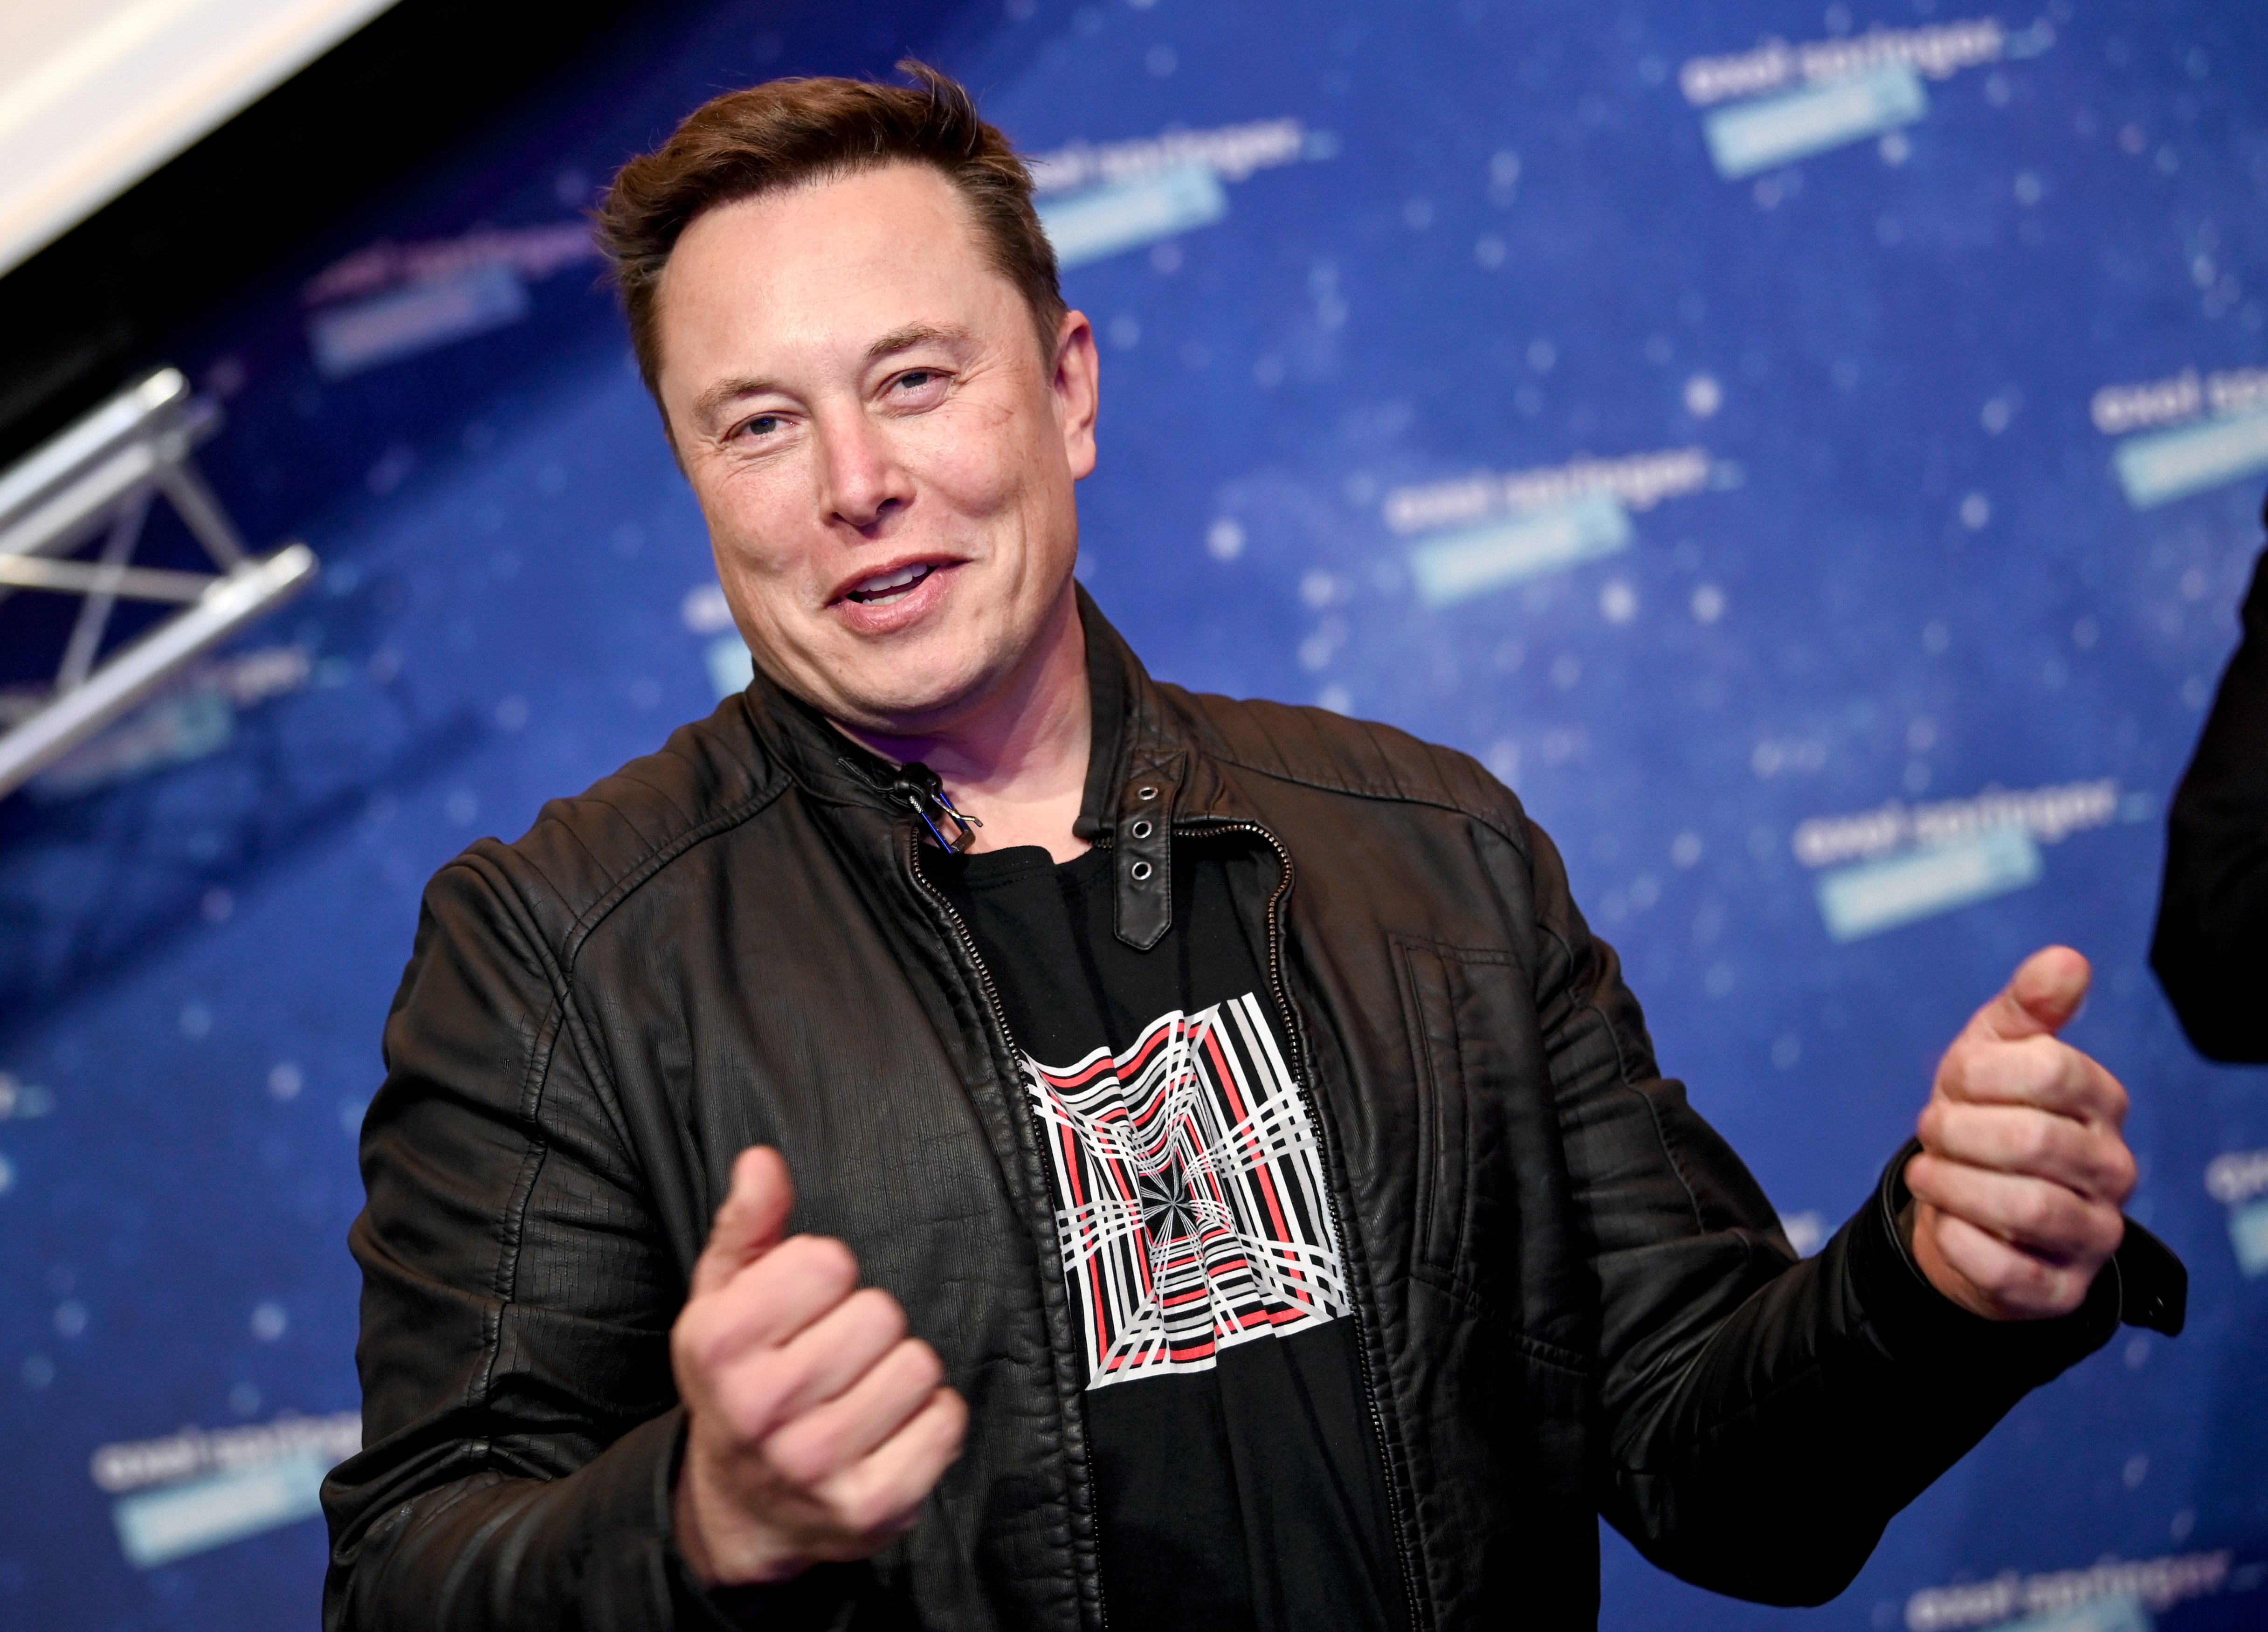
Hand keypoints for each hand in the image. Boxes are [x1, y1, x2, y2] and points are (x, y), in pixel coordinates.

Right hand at [671, 1147, 967, 1585]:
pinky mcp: (870, 1506)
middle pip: (879, 1314)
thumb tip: (762, 1161)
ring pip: (917, 1365)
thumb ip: (747, 1223)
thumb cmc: (739, 1383)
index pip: (827, 1263)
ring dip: (899, 1372)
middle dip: (865, 1327)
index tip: (803, 1308)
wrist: (739, 1509)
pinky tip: (887, 1431)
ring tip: (857, 1394)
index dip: (824, 1277)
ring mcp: (816, 1464)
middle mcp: (760, 1408)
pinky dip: (930, 1420)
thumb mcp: (722, 1299)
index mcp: (720, 1344)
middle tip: (831, 1359)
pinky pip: (945, 1423)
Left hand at [1907, 946, 2136, 1320]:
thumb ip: (2027, 1008)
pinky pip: (2009, 1269)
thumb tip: (2067, 959)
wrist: (1962, 1209)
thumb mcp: (1991, 1054)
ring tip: (1929, 1173)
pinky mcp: (2060, 1290)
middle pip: (2034, 1138)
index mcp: (2101, 1102)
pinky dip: (1959, 1241)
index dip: (1980, 1073)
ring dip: (1953, 1185)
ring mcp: (2093, 1233)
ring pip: (2027, 1205)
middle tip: (1931, 1131)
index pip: (2052, 1068)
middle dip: (1959, 1131)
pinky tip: (1944, 1224)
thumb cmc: (1982, 1118)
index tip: (1952, 1083)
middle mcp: (2112, 1169)